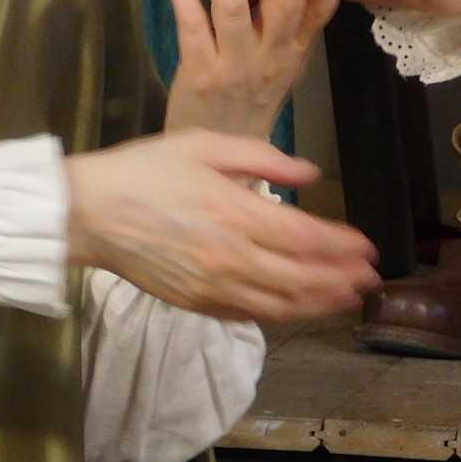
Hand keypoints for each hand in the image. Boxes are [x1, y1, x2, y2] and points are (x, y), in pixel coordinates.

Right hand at [64, 129, 380, 321]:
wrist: (88, 212)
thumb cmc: (146, 170)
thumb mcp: (206, 146)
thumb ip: (264, 158)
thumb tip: (310, 173)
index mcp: (237, 213)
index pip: (305, 237)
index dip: (341, 246)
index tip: (368, 247)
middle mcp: (231, 256)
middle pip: (301, 277)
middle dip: (341, 279)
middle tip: (372, 279)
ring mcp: (212, 286)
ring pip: (279, 304)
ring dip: (319, 304)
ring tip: (347, 299)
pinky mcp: (194, 303)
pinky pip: (246, 315)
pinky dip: (278, 315)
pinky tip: (296, 310)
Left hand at [164, 0, 348, 138]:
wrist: (219, 154)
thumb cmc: (250, 101)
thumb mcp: (282, 65)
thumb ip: (288, 23)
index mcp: (295, 52)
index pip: (322, 10)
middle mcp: (273, 58)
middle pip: (285, 3)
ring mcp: (237, 67)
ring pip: (233, 7)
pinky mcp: (202, 74)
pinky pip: (192, 25)